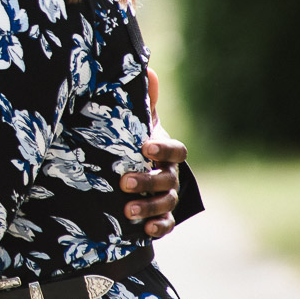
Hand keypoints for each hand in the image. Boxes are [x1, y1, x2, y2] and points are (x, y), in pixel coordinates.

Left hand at [119, 69, 186, 238]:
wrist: (129, 172)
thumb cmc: (131, 141)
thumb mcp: (135, 121)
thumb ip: (142, 100)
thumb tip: (147, 68)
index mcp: (165, 151)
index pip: (176, 150)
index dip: (163, 149)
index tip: (144, 147)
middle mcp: (170, 174)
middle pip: (168, 179)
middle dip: (148, 181)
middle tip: (123, 182)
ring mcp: (168, 196)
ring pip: (167, 203)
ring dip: (149, 206)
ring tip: (127, 211)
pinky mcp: (161, 216)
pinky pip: (167, 224)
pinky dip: (159, 227)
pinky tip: (145, 230)